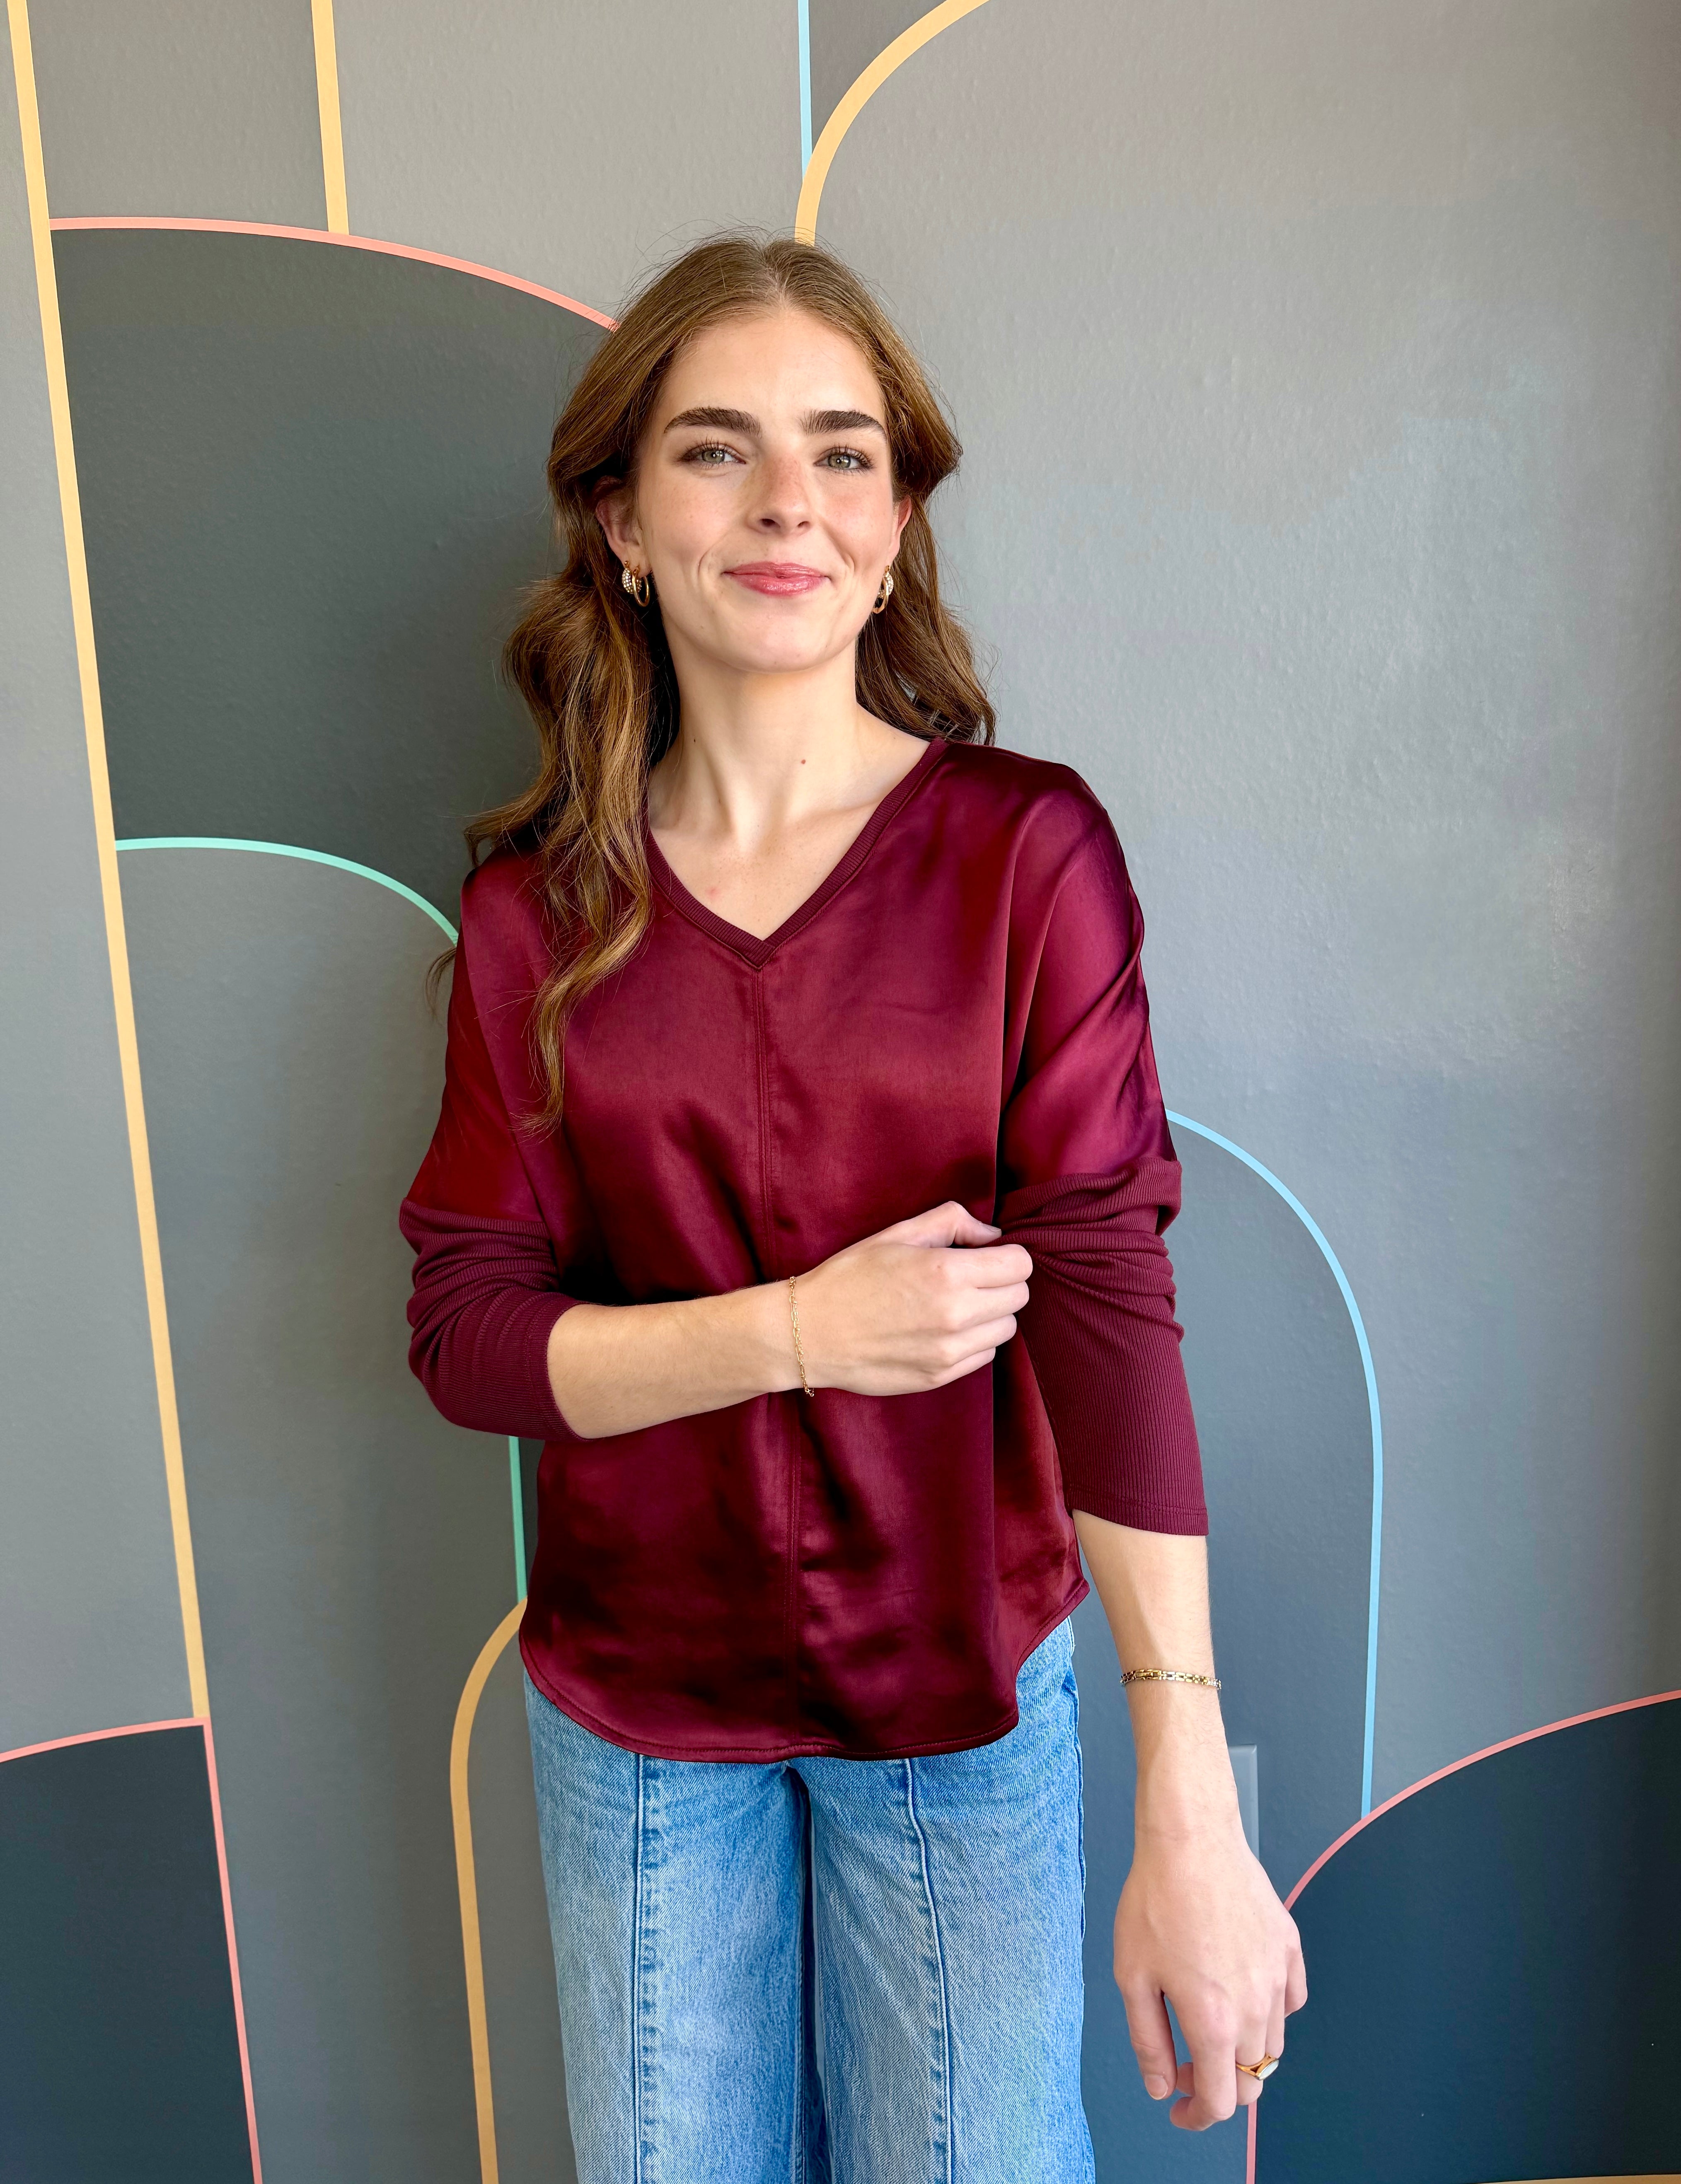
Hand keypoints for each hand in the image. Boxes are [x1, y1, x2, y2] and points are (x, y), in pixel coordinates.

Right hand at [792, 1202, 1031, 1395]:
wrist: (809, 1332)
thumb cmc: (850, 1276)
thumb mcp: (898, 1234)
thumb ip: (954, 1222)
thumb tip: (993, 1236)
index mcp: (947, 1272)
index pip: (1020, 1265)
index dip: (1006, 1256)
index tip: (986, 1256)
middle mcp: (956, 1315)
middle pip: (1019, 1297)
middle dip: (1001, 1283)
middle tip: (971, 1278)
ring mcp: (949, 1351)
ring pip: (1005, 1329)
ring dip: (990, 1314)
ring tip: (955, 1304)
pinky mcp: (940, 1376)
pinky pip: (984, 1355)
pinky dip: (973, 1341)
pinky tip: (942, 1329)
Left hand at [1116, 1818, 1306, 2129]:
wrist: (1190, 1839)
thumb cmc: (1154, 1901)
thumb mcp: (1132, 1976)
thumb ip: (1149, 2041)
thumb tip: (1162, 2088)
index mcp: (1214, 2021)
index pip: (1222, 2100)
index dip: (1198, 2116)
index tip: (1179, 2108)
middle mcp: (1255, 2006)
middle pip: (1250, 2078)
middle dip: (1217, 2085)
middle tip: (1183, 2064)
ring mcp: (1278, 1976)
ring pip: (1272, 2044)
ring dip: (1242, 2051)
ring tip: (1208, 2023)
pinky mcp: (1289, 1947)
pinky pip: (1291, 2001)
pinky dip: (1271, 2012)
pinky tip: (1241, 1992)